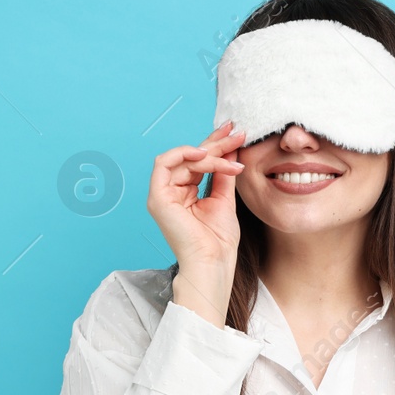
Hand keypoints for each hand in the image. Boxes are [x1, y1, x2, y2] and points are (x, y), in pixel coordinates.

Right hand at [148, 122, 246, 324]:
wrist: (212, 261)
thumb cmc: (218, 240)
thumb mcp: (224, 199)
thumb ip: (223, 174)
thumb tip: (231, 149)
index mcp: (186, 193)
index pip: (199, 162)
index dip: (216, 144)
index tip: (237, 133)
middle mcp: (172, 191)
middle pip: (191, 157)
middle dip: (216, 142)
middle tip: (237, 134)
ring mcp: (162, 194)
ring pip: (182, 158)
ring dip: (208, 154)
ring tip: (229, 156)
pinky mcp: (157, 197)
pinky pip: (164, 163)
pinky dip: (183, 154)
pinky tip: (204, 155)